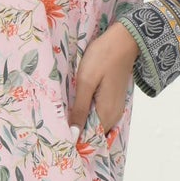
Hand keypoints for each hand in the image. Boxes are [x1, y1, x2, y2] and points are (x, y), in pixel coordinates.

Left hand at [69, 22, 136, 141]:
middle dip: (75, 131)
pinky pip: (98, 114)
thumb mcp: (86, 82)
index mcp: (106, 114)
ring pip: (95, 123)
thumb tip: (73, 134)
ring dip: (80, 121)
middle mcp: (113, 115)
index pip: (89, 139)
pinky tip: (75, 105)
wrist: (124, 40)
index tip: (57, 137)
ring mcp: (115, 107)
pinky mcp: (113, 100)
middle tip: (55, 126)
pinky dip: (87, 113)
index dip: (74, 140)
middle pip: (92, 132)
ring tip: (62, 116)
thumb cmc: (103, 57)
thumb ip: (79, 109)